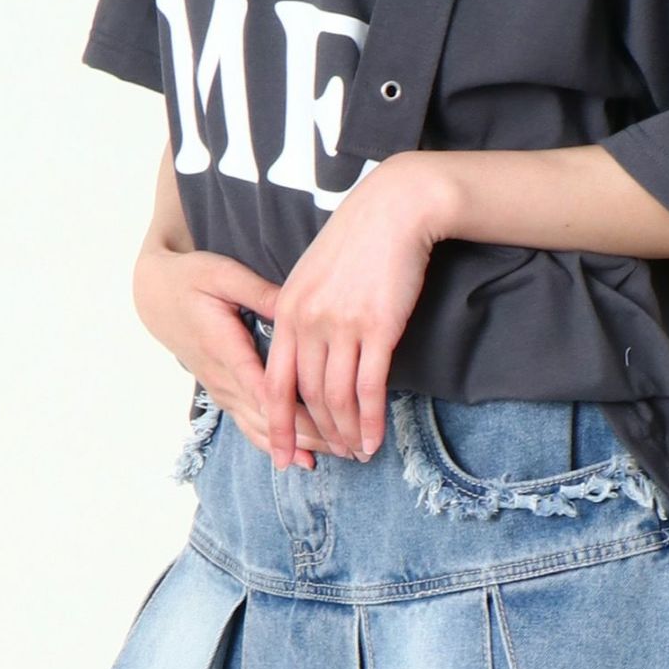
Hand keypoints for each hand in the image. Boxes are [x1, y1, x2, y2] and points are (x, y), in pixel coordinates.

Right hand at [132, 246, 341, 470]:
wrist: (154, 296)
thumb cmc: (191, 280)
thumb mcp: (224, 275)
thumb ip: (260, 293)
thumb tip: (299, 306)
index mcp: (225, 348)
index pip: (264, 390)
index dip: (298, 414)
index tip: (334, 426)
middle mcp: (223, 378)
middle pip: (269, 419)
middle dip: (311, 436)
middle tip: (353, 448)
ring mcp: (222, 390)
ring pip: (260, 429)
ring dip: (299, 445)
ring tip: (339, 455)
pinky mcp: (224, 393)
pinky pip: (251, 426)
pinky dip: (278, 443)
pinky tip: (304, 459)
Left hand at [262, 151, 454, 470]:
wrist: (394, 210)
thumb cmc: (358, 241)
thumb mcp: (312, 274)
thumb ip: (300, 312)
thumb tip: (302, 351)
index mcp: (285, 310)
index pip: (273, 381)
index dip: (277, 423)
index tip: (280, 454)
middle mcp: (308, 322)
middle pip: (306, 396)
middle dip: (319, 435)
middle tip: (332, 458)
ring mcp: (341, 326)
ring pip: (337, 397)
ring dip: (347, 432)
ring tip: (357, 454)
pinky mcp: (377, 327)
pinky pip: (370, 387)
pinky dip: (371, 419)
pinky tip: (375, 439)